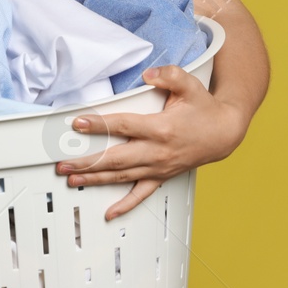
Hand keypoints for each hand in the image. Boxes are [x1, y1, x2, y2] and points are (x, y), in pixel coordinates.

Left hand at [55, 64, 248, 219]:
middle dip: (87, 162)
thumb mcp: (190, 85)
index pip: (123, 126)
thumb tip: (149, 75)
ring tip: (72, 179)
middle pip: (116, 158)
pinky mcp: (162, 176)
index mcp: (161, 128)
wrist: (224, 132)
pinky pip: (141, 194)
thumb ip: (170, 75)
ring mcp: (158, 167)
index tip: (78, 124)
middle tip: (63, 163)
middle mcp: (157, 151)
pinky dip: (125, 205)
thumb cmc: (204, 109)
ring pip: (122, 176)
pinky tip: (110, 212)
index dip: (99, 125)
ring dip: (95, 179)